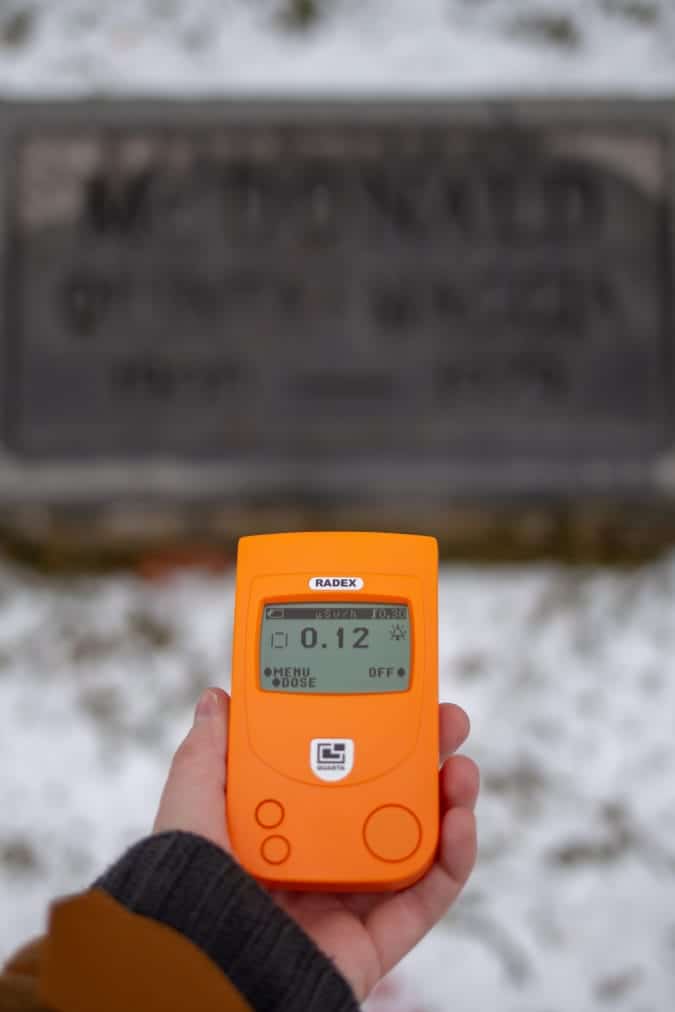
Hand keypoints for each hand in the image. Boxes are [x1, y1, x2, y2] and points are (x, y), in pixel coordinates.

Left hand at [154, 688, 478, 1002]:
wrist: (206, 970)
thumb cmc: (189, 890)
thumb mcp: (191, 805)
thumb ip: (207, 754)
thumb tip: (217, 699)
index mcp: (279, 822)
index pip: (333, 765)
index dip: (368, 731)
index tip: (393, 697)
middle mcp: (319, 855)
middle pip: (386, 796)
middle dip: (422, 755)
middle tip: (446, 721)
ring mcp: (350, 895)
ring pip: (415, 841)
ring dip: (448, 800)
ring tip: (461, 767)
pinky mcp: (376, 939)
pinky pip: (427, 897)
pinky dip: (454, 859)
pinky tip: (460, 821)